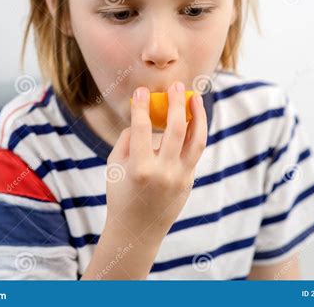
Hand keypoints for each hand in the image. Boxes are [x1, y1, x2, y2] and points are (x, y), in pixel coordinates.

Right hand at [104, 81, 207, 243]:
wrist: (138, 229)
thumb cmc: (121, 194)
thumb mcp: (115, 167)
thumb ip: (127, 140)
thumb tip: (143, 118)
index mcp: (140, 168)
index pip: (141, 128)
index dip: (140, 106)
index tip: (141, 91)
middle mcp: (163, 172)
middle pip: (177, 129)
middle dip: (177, 102)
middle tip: (176, 85)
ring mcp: (180, 178)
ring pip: (196, 140)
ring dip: (198, 115)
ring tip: (195, 98)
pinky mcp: (189, 181)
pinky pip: (194, 152)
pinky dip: (196, 133)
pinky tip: (193, 119)